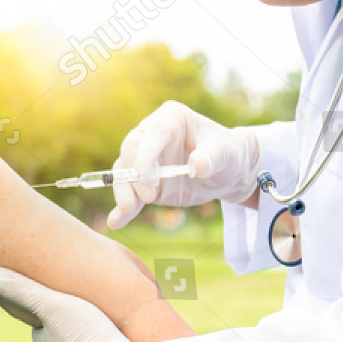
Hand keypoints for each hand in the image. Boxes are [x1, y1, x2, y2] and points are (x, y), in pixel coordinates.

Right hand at [107, 101, 261, 228]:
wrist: (226, 173)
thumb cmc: (227, 153)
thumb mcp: (225, 153)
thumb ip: (212, 157)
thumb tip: (198, 166)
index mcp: (170, 119)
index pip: (152, 133)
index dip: (145, 152)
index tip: (143, 171)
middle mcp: (151, 137)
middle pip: (130, 152)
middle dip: (134, 174)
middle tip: (148, 195)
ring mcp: (145, 161)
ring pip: (125, 173)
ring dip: (124, 191)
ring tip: (128, 209)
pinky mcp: (143, 184)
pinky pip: (130, 194)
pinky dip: (123, 209)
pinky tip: (115, 222)